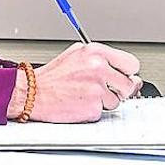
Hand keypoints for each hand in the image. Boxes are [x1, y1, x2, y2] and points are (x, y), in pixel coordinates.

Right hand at [7, 42, 142, 122]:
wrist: (32, 92)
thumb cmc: (53, 76)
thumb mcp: (77, 55)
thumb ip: (105, 61)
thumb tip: (130, 75)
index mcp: (96, 52)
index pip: (131, 64)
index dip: (127, 73)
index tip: (121, 76)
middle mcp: (99, 68)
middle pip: (128, 84)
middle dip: (118, 89)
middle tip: (101, 89)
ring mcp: (97, 88)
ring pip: (117, 100)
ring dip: (104, 101)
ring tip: (85, 95)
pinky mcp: (93, 107)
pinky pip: (103, 112)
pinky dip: (93, 110)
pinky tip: (80, 103)